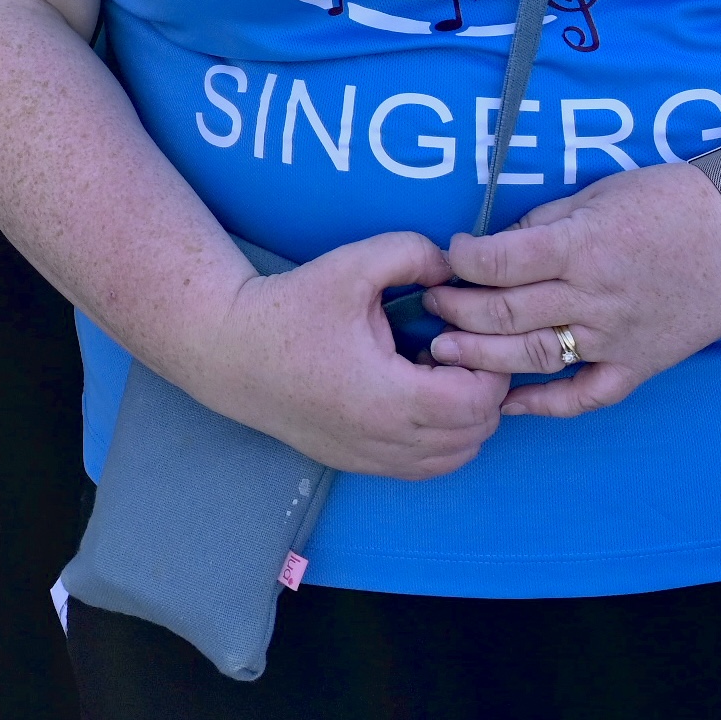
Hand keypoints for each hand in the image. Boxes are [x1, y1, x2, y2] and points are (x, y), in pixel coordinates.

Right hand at [167, 230, 509, 480]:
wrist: (232, 352)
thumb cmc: (291, 310)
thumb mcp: (353, 265)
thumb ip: (414, 253)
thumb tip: (454, 268)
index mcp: (391, 398)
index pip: (479, 400)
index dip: (488, 363)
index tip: (465, 330)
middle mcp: (387, 441)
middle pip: (477, 432)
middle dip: (482, 387)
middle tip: (456, 345)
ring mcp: (374, 460)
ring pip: (457, 456)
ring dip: (465, 417)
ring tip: (436, 371)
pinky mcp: (361, 465)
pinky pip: (427, 466)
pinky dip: (442, 438)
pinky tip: (418, 396)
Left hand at [424, 160, 720, 419]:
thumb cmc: (669, 201)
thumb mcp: (598, 194)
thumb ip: (544, 223)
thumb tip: (496, 247)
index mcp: (583, 245)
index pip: (502, 260)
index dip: (463, 259)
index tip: (447, 254)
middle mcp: (595, 296)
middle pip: (508, 313)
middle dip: (458, 309)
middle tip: (430, 305)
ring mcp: (616, 337)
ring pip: (535, 357)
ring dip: (482, 358)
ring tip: (443, 353)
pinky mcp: (638, 366)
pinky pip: (585, 396)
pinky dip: (543, 406)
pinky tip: (506, 404)